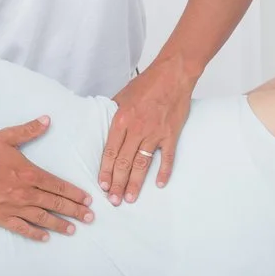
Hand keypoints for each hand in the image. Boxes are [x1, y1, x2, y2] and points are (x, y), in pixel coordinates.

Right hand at [0, 118, 93, 241]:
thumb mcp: (6, 137)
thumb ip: (28, 131)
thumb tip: (46, 120)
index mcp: (30, 173)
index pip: (59, 186)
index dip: (75, 194)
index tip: (88, 200)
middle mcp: (26, 192)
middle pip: (56, 203)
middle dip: (75, 211)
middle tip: (89, 218)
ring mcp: (14, 206)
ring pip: (43, 218)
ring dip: (60, 224)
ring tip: (72, 230)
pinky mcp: (1, 216)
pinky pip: (22, 227)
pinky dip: (34, 233)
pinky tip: (44, 237)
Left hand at [102, 60, 197, 204]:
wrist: (173, 74)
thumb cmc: (147, 84)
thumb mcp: (121, 96)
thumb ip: (112, 113)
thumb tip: (105, 125)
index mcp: (121, 121)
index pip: (109, 152)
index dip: (105, 171)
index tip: (102, 186)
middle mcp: (136, 130)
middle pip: (123, 162)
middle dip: (116, 183)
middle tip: (113, 200)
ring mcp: (155, 134)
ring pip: (142, 164)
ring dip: (135, 183)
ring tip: (129, 198)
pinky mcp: (171, 134)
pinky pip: (167, 158)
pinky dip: (164, 172)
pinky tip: (159, 184)